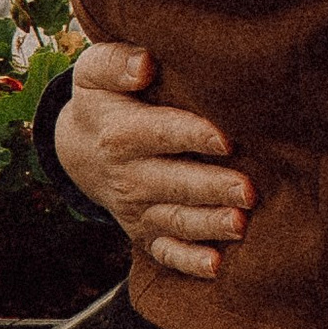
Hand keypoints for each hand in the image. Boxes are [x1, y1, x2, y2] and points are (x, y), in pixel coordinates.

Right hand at [60, 40, 252, 281]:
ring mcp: (137, 209)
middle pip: (173, 183)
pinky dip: (189, 263)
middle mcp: (128, 177)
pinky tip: (216, 267)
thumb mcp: (93, 71)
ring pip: (176, 220)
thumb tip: (145, 64)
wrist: (79, 148)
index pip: (158, 134)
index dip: (191, 136)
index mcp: (120, 134)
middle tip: (248, 190)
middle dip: (211, 188)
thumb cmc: (101, 99)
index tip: (224, 139)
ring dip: (208, 225)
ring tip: (240, 225)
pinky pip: (166, 253)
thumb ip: (115, 61)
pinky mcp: (146, 232)